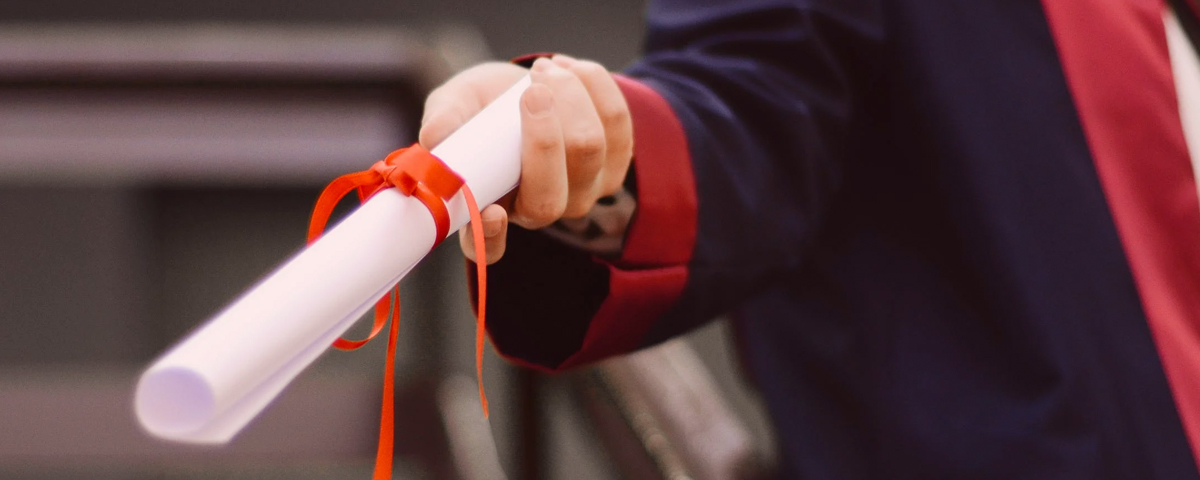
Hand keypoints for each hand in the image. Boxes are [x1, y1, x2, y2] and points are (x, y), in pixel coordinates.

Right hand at [419, 55, 633, 264]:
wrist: (525, 85)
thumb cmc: (482, 105)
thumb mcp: (454, 105)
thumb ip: (444, 120)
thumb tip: (435, 138)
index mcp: (490, 210)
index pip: (489, 247)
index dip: (491, 237)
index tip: (491, 212)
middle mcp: (539, 211)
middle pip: (550, 197)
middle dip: (544, 136)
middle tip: (531, 89)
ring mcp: (583, 191)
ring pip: (589, 150)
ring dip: (569, 97)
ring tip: (542, 69)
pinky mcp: (615, 162)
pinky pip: (617, 122)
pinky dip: (594, 85)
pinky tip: (568, 69)